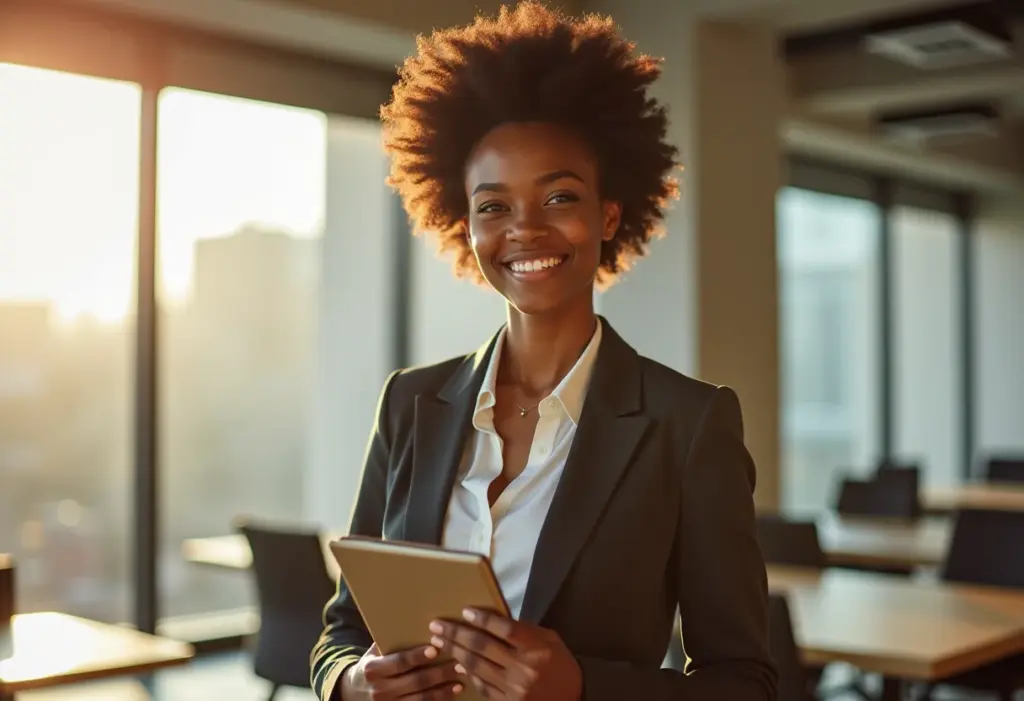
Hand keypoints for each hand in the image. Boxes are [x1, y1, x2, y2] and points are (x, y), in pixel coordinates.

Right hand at [341, 642, 464, 700]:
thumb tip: (415, 619)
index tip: (435, 649)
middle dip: (440, 672)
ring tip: (462, 677)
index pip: (399, 662)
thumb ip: (390, 641)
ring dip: (444, 688)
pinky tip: (453, 693)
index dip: (417, 656)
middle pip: (415, 681)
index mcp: (373, 670)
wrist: (354, 694)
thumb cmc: (371, 666)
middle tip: (460, 662)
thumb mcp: (373, 653)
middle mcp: (380, 690)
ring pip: (421, 698)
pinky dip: (438, 700)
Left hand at [429, 608, 581, 700]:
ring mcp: (514, 688)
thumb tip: (491, 622)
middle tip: (437, 625)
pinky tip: (457, 662)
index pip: (504, 629)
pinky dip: (468, 673)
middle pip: (483, 646)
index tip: (465, 611)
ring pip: (477, 666)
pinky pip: (482, 685)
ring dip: (455, 652)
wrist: (572, 699)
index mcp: (537, 647)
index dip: (483, 619)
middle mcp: (524, 667)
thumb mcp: (549, 639)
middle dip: (456, 634)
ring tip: (439, 641)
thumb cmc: (560, 664)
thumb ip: (523, 631)